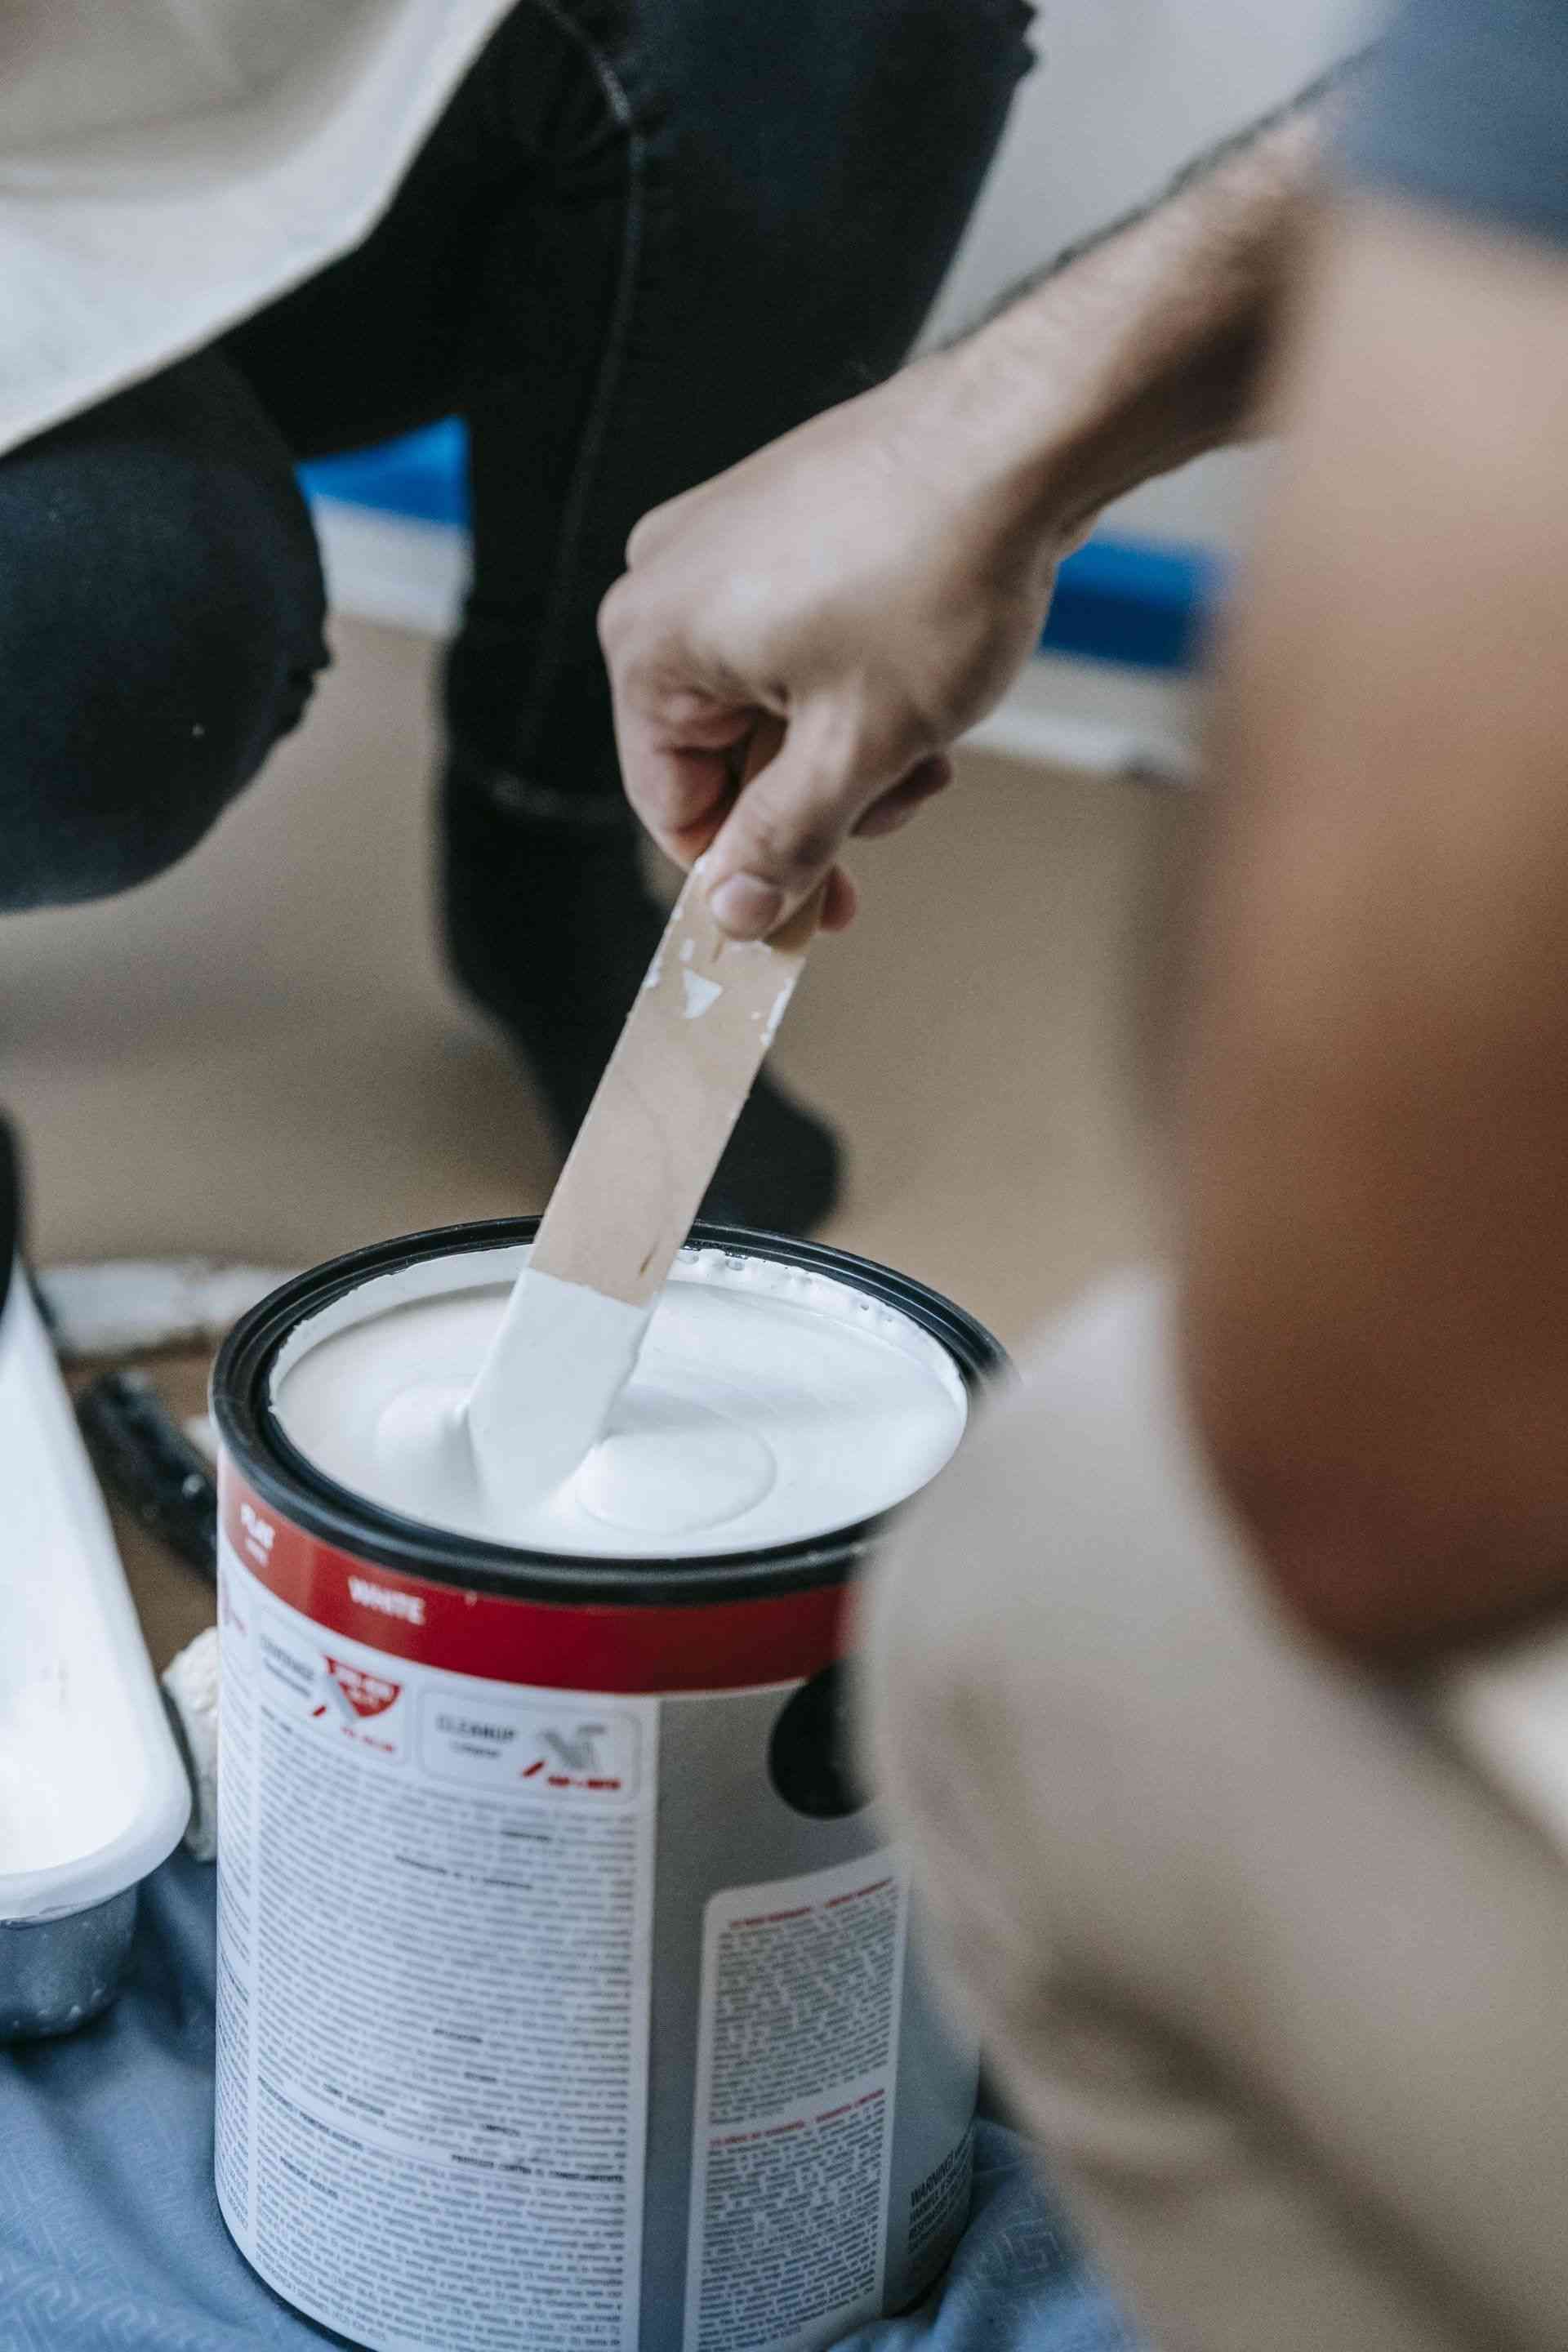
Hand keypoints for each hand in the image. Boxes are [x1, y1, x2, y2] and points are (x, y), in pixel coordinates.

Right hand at [599, 341, 1065, 937]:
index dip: (746, 874)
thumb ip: (785, 843)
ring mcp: (725, 542)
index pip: (670, 805)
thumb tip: (735, 912)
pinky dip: (859, 687)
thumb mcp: (856, 749)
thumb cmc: (935, 573)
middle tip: (899, 804)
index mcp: (651, 642)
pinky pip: (800, 645)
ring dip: (850, 749)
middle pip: (724, 757)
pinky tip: (927, 684)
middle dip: (818, 799)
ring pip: (774, 707)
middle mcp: (667, 583)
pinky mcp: (785, 520)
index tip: (811, 916)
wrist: (1024, 435)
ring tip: (929, 736)